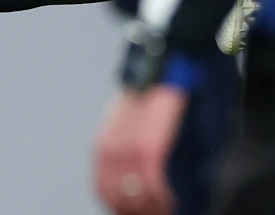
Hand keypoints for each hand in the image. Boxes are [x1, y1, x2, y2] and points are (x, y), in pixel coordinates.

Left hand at [93, 85, 187, 214]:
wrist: (155, 75)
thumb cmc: (145, 102)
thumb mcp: (126, 128)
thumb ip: (126, 156)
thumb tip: (136, 185)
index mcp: (102, 150)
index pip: (105, 192)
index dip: (122, 208)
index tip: (138, 213)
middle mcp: (109, 153)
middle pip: (121, 199)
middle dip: (140, 212)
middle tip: (159, 213)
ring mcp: (127, 151)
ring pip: (137, 197)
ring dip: (153, 209)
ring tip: (168, 210)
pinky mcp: (147, 147)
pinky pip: (152, 184)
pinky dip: (162, 198)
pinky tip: (172, 202)